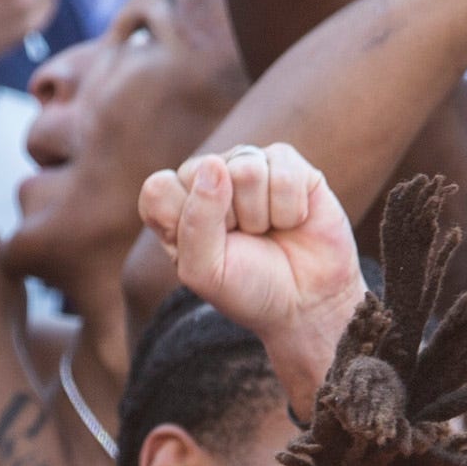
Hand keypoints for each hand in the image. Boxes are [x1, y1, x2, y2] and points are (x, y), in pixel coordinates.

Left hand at [138, 145, 362, 417]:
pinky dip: (290, 210)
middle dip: (229, 221)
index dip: (185, 223)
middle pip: (205, 174)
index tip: (208, 251)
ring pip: (247, 171)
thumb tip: (214, 164)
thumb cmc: (249, 287)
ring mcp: (249, 166)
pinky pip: (283, 175)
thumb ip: (195, 222)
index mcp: (177, 203)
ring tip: (268, 231)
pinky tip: (292, 221)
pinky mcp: (287, 164)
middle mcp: (210, 177)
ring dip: (261, 216)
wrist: (307, 302)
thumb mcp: (206, 272)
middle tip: (244, 243)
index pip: (159, 189)